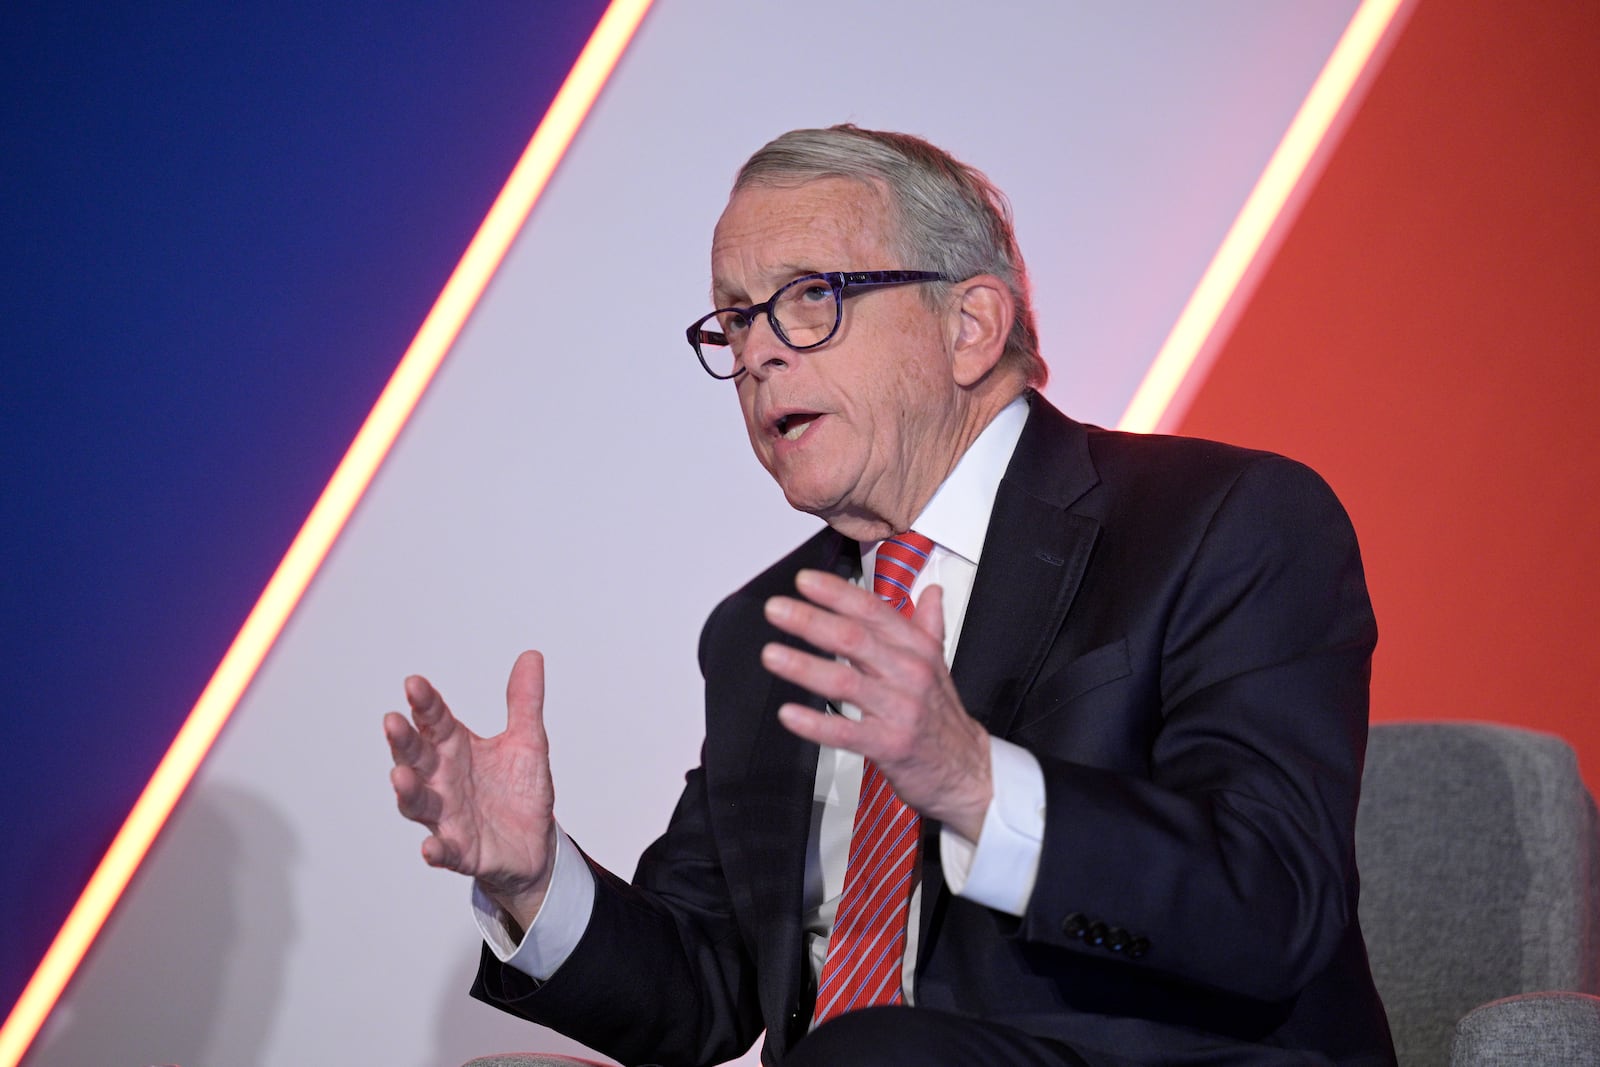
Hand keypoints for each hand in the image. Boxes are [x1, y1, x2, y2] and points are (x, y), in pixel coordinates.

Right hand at [384, 649, 556, 927]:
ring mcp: (448, 816)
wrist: (536, 843)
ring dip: (408, 790)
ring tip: (400, 776)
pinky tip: (429, 848)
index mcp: (456, 748)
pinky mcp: (461, 850)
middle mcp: (443, 780)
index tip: (414, 683)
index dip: (424, 703)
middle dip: (404, 741)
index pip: (434, 721)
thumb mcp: (528, 741)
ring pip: (419, 802)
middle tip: (393, 721)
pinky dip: (436, 850)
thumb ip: (525, 702)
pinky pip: (444, 851)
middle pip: (417, 757)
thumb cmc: (520, 790)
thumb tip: (531, 656)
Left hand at [761, 568, 992, 840]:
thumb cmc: (941, 716)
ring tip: (772, 654)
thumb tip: (930, 590)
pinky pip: (846, 732)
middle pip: (854, 639)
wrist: (966, 770)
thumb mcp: (938, 664)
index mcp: (917, 648)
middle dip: (811, 621)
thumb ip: (928, 625)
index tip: (804, 581)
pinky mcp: (889, 746)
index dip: (836, 593)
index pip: (873, 611)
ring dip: (804, 666)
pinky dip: (815, 723)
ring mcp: (900, 710)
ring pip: (845, 682)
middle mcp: (909, 673)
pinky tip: (789, 713)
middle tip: (776, 609)